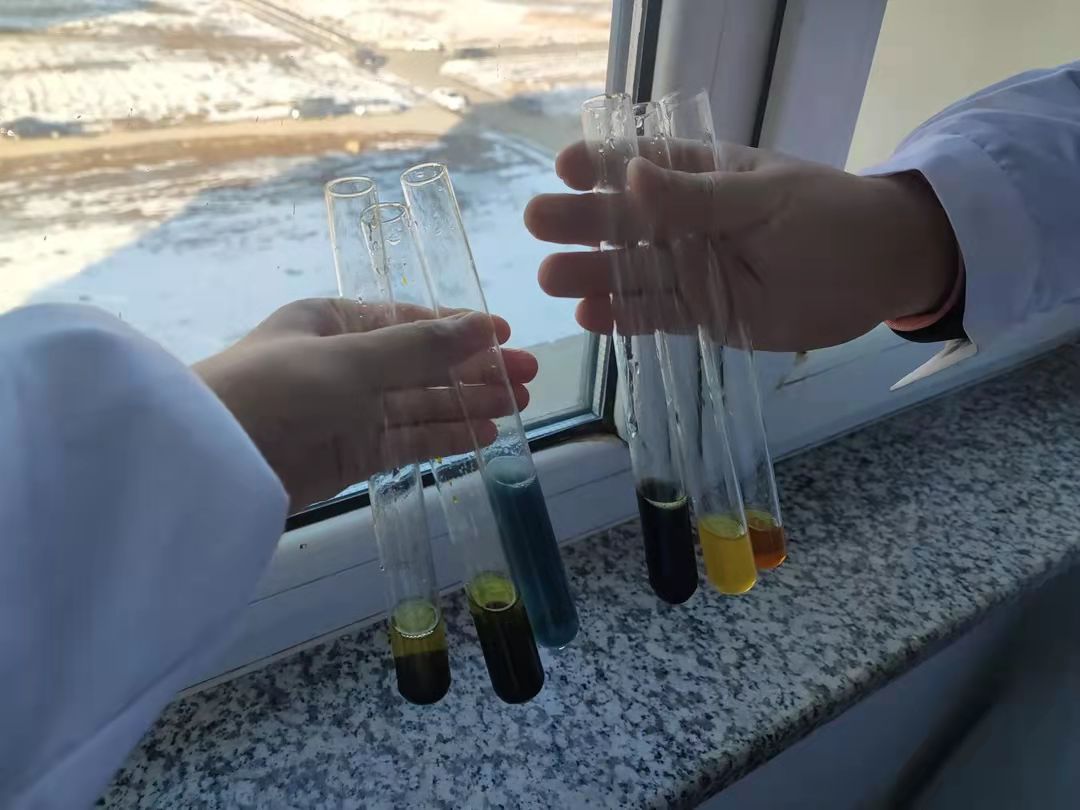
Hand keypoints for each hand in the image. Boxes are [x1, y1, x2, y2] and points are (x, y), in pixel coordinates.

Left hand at [194, 298, 536, 510]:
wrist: (212, 463)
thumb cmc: (277, 390)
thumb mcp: (352, 359)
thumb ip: (421, 348)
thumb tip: (484, 327)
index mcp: (334, 322)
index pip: (410, 320)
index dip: (460, 328)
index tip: (506, 336)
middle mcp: (344, 363)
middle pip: (422, 365)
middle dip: (474, 370)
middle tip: (529, 377)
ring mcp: (348, 412)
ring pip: (420, 405)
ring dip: (467, 404)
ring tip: (518, 406)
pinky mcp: (350, 455)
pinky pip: (408, 440)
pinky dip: (445, 438)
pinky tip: (483, 435)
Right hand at [525, 141, 957, 350]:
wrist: (882, 273)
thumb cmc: (830, 218)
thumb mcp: (766, 199)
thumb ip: (697, 196)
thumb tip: (629, 176)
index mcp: (703, 178)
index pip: (641, 165)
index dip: (601, 164)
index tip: (569, 167)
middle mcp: (688, 224)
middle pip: (625, 222)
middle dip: (581, 221)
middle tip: (538, 221)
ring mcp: (693, 271)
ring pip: (633, 273)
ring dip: (592, 275)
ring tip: (551, 279)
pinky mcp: (703, 314)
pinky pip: (656, 315)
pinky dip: (624, 317)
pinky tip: (591, 317)